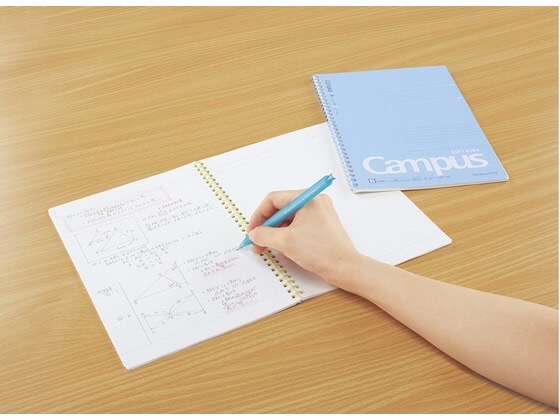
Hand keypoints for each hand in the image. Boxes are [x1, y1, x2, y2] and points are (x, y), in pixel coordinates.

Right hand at [247, 190, 361, 286]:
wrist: (345, 268)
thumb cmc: (321, 251)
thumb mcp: (285, 241)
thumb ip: (264, 234)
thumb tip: (254, 233)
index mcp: (308, 198)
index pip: (274, 199)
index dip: (259, 215)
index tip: (252, 230)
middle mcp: (314, 202)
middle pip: (281, 209)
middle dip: (267, 226)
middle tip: (257, 240)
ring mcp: (319, 214)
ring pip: (289, 219)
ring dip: (276, 232)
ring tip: (268, 247)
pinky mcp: (321, 226)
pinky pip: (298, 226)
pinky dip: (287, 236)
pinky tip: (283, 248)